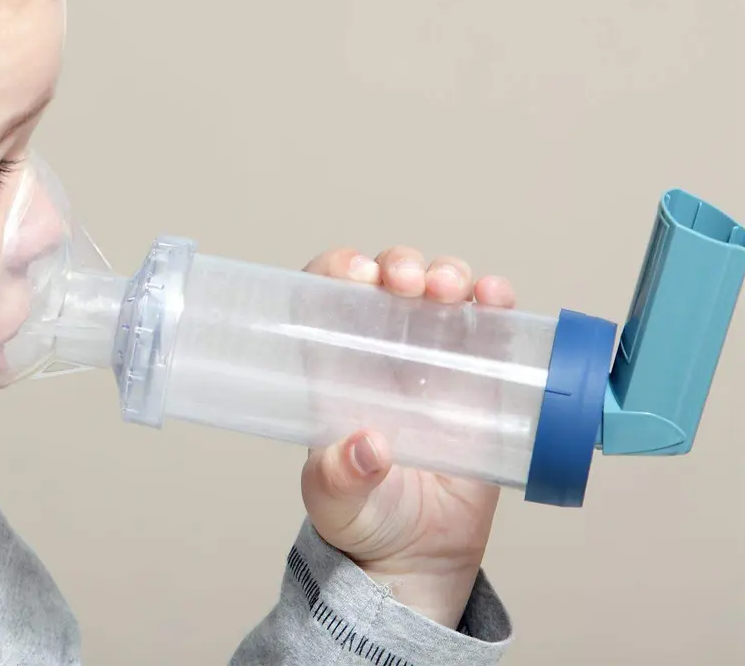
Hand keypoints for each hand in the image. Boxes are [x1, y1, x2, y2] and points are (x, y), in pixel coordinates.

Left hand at [299, 246, 516, 629]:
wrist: (419, 557)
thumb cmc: (363, 519)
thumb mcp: (335, 501)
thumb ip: (341, 478)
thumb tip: (367, 448)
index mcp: (336, 370)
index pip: (326, 298)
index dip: (337, 271)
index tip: (355, 272)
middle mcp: (383, 355)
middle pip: (389, 282)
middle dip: (399, 264)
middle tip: (406, 282)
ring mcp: (435, 362)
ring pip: (440, 292)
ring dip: (447, 273)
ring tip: (448, 289)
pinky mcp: (481, 381)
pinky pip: (490, 326)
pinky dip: (495, 301)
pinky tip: (495, 298)